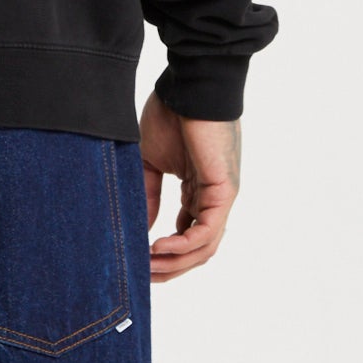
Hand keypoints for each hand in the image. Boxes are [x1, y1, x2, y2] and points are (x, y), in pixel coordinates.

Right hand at [140, 94, 240, 283]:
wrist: (189, 87)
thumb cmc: (171, 114)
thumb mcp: (150, 162)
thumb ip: (149, 196)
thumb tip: (141, 230)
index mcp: (197, 191)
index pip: (186, 236)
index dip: (164, 255)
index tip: (138, 263)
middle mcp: (211, 199)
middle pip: (197, 250)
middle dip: (169, 267)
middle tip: (141, 276)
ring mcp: (220, 197)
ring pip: (204, 248)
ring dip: (175, 263)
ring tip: (147, 266)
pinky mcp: (223, 192)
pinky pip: (207, 231)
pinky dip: (183, 246)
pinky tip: (159, 247)